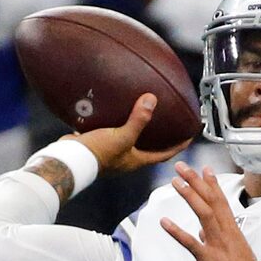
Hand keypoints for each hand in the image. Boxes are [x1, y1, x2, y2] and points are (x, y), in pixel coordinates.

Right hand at [69, 91, 190, 175]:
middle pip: (150, 147)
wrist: (70, 159)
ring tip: (144, 111)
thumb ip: (138, 120)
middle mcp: (127, 158)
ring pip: (130, 137)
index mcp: (136, 160)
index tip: (190, 137)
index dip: (179, 146)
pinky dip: (117, 120)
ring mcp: (113, 151)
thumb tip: (152, 101)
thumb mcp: (122, 136)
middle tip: (170, 123)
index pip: (164, 155)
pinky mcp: (99, 143)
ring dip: (138, 127)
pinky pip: (113, 130)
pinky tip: (115, 108)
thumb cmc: (97, 155)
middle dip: (161, 137)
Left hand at [161, 163, 260, 260]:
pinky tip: (164, 222)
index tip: (205, 169)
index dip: (212, 185)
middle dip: (196, 182)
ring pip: (203, 214)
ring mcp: (217, 245)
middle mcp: (226, 233)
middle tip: (182, 167)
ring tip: (176, 182)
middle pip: (211, 201)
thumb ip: (216, 240)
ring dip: (189, 196)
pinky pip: (190, 243)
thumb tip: (200, 233)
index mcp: (233, 231)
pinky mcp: (208, 259)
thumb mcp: (234, 253)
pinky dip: (177, 231)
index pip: (222, 202)